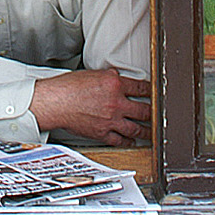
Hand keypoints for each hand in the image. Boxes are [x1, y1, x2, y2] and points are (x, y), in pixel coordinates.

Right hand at [28, 69, 151, 145]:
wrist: (55, 102)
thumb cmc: (69, 87)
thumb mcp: (94, 73)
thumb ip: (110, 77)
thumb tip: (118, 78)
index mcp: (114, 84)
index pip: (141, 88)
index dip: (151, 91)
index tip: (155, 94)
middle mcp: (116, 103)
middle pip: (144, 110)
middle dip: (153, 113)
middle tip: (158, 114)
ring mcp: (110, 120)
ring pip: (136, 128)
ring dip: (146, 130)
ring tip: (152, 131)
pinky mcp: (103, 133)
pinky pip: (120, 140)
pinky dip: (128, 141)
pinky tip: (132, 140)